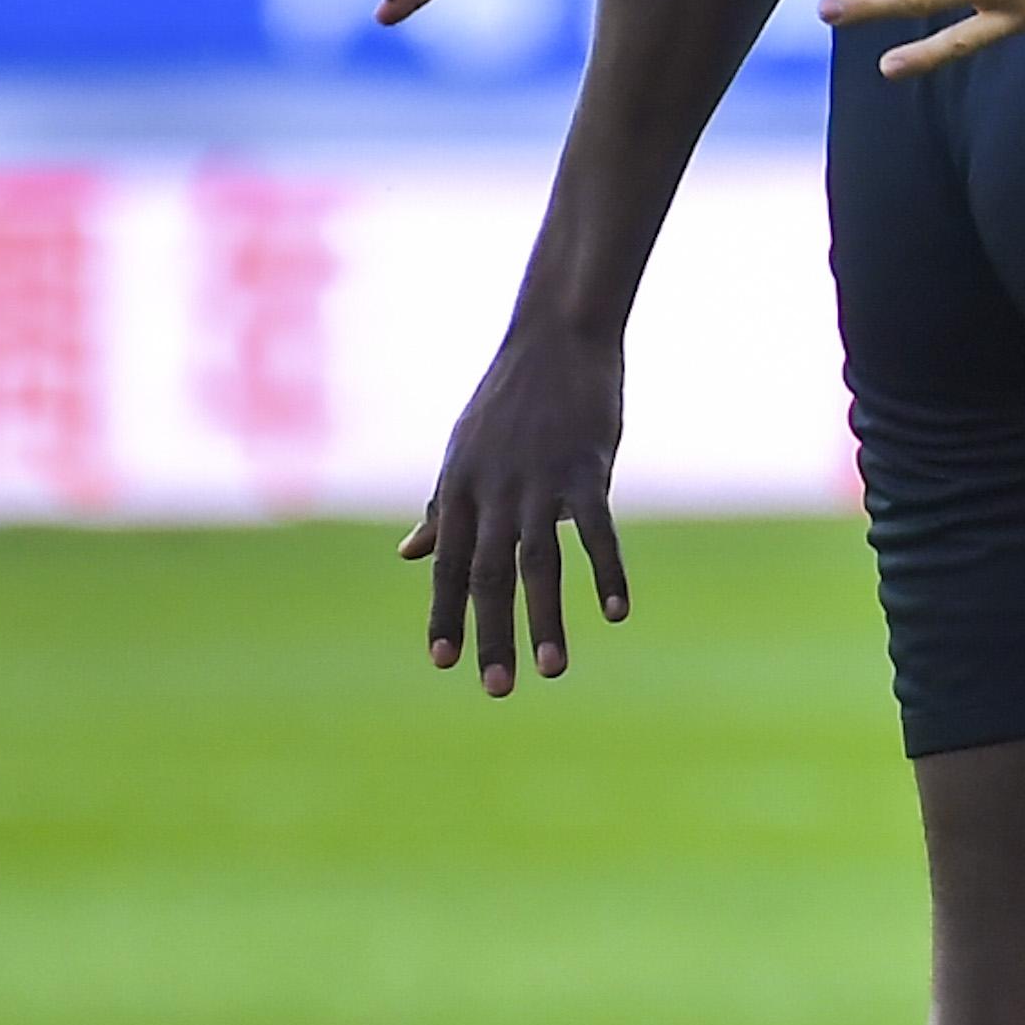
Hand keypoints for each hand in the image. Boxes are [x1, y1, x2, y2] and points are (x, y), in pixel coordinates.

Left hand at [399, 319, 631, 694]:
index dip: (446, 612)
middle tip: (496, 688)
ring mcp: (540, 479)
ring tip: (553, 669)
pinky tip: (616, 611)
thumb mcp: (465, 452)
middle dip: (491, 634)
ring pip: (538, 562)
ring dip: (545, 620)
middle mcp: (494, 489)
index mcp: (460, 487)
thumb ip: (443, 507)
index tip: (444, 663)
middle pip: (489, 573)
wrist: (556, 335)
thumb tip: (408, 554)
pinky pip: (596, 530)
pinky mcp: (586, 467)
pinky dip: (605, 572)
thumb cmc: (510, 398)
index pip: (448, 563)